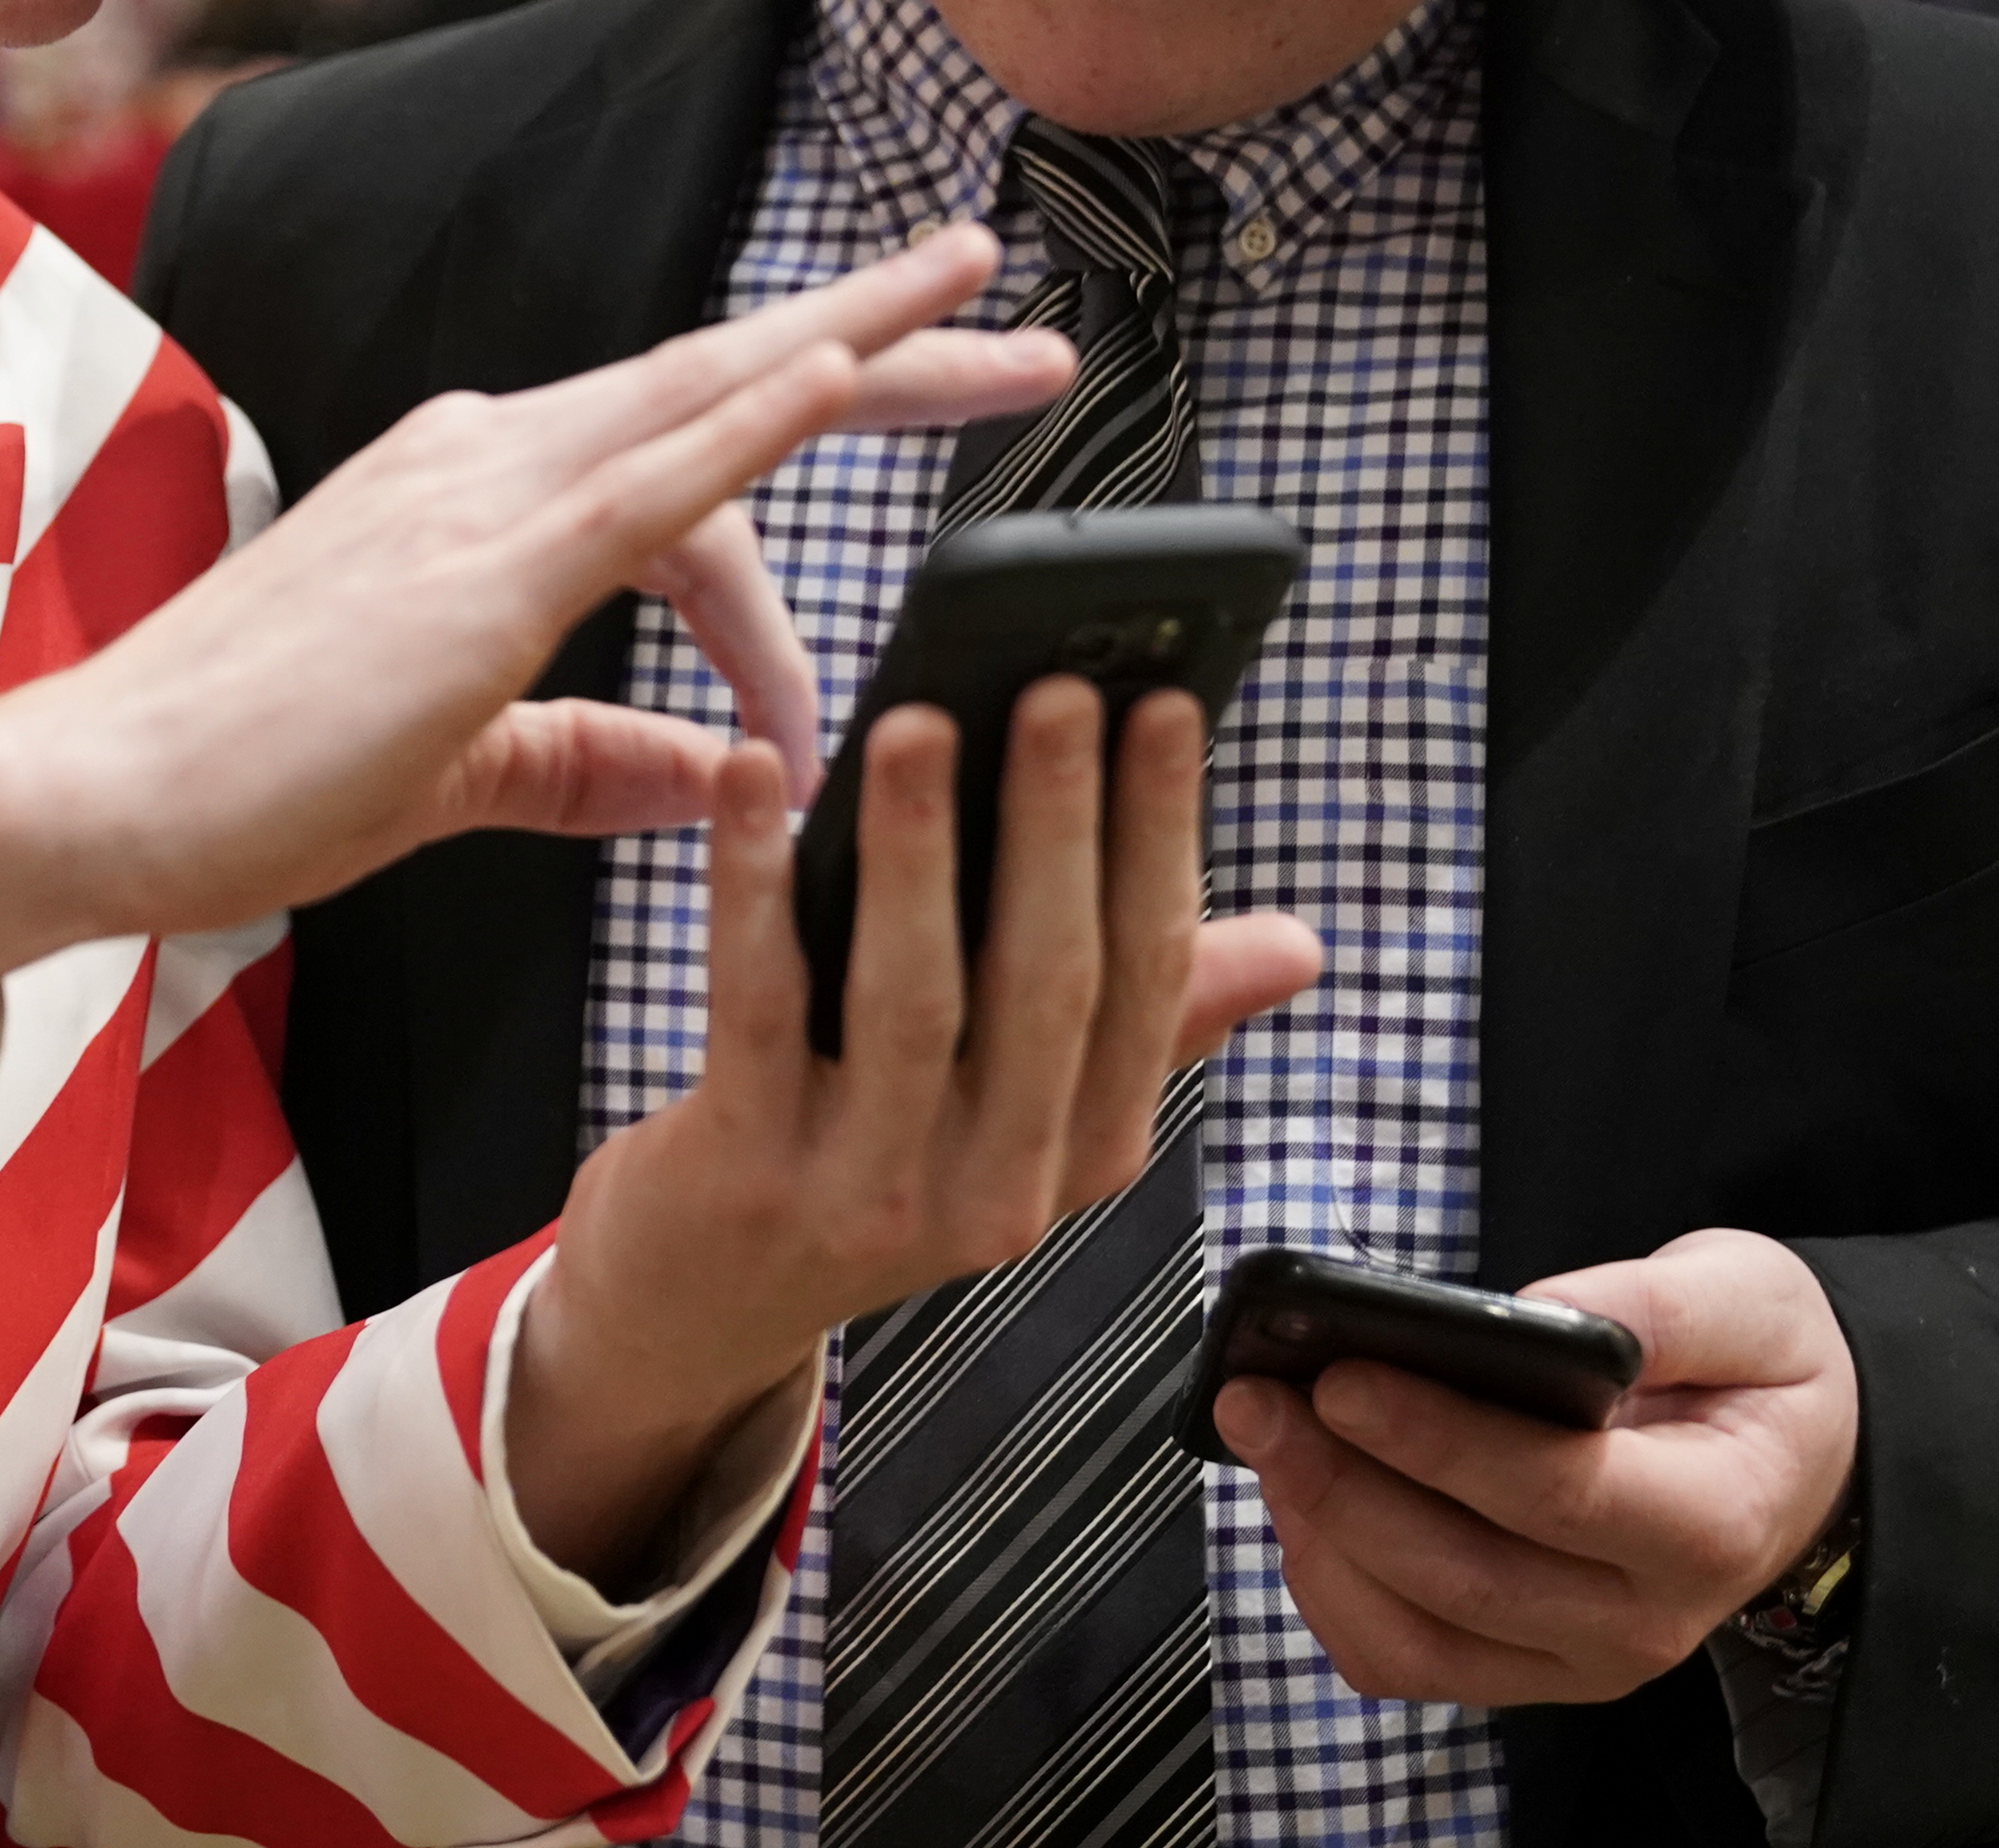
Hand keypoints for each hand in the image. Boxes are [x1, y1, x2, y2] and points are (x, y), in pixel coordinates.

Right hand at [0, 225, 1070, 1021]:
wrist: (85, 799)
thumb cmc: (238, 790)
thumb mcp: (450, 778)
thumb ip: (582, 766)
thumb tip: (712, 777)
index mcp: (473, 500)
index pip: (679, 473)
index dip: (794, 524)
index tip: (866, 603)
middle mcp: (482, 461)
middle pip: (725, 382)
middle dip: (887, 348)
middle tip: (1029, 326)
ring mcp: (476, 497)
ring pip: (712, 391)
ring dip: (866, 350)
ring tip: (1001, 319)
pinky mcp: (474, 567)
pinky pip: (653, 474)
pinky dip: (762, 415)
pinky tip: (854, 371)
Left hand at [501, 682, 1323, 1584]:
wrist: (701, 1308)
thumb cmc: (867, 1160)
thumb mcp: (1022, 1111)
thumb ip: (1154, 1015)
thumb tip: (1297, 942)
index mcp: (1086, 1150)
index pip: (1149, 980)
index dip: (1161, 841)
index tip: (1168, 710)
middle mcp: (1000, 1189)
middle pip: (1049, 982)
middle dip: (1061, 825)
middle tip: (1062, 688)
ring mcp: (871, 1191)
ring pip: (915, 997)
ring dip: (919, 848)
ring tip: (917, 721)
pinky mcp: (747, 1174)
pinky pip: (758, 1004)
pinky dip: (755, 884)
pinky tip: (748, 782)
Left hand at [1215, 1226, 1859, 1704]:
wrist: (1786, 1464)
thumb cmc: (1762, 1373)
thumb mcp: (1751, 1297)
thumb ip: (1659, 1305)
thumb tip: (1534, 1311)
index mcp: (1709, 1522)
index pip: (1555, 1493)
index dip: (1438, 1440)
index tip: (1342, 1377)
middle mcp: (1643, 1619)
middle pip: (1465, 1574)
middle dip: (1341, 1483)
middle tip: (1255, 1396)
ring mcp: (1579, 1662)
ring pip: (1418, 1636)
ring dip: (1319, 1538)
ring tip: (1262, 1437)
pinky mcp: (1524, 1671)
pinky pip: (1403, 1661)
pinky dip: (1332, 1592)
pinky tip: (1300, 1503)